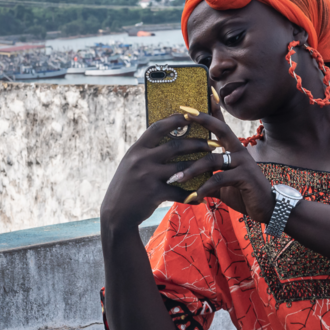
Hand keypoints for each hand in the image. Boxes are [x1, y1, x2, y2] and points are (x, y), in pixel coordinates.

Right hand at [100, 114, 214, 229]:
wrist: (115, 214)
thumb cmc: (126, 187)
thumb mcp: (131, 163)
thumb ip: (147, 151)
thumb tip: (168, 137)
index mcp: (137, 149)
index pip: (158, 127)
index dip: (176, 120)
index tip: (192, 116)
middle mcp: (142, 160)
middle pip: (176, 146)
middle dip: (198, 143)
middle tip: (213, 143)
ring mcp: (148, 176)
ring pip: (182, 167)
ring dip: (200, 165)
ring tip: (212, 163)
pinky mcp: (154, 194)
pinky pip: (179, 192)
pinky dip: (192, 195)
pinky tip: (201, 197)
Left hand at [169, 104, 275, 223]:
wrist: (267, 207)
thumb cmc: (245, 194)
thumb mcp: (223, 185)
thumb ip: (208, 179)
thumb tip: (188, 182)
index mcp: (234, 149)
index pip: (221, 125)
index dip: (210, 112)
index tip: (195, 102)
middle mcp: (239, 150)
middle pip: (221, 129)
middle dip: (203, 120)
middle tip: (184, 114)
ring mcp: (243, 162)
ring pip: (212, 159)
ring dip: (192, 169)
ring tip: (176, 178)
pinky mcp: (245, 176)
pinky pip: (219, 178)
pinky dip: (204, 187)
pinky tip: (194, 195)